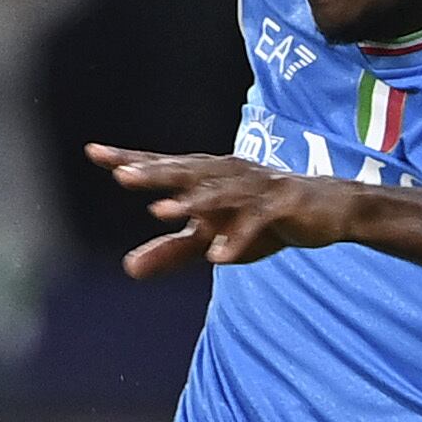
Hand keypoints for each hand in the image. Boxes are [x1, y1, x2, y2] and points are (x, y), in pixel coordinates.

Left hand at [88, 145, 353, 279]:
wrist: (328, 210)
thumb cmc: (264, 219)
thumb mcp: (212, 238)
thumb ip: (171, 251)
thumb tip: (128, 269)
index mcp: (207, 177)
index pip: (162, 165)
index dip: (129, 159)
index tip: (93, 152)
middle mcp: (227, 175)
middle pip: (185, 172)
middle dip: (155, 173)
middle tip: (120, 176)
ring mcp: (256, 188)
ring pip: (219, 194)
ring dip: (192, 203)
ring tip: (161, 212)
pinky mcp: (283, 206)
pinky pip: (257, 223)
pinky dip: (238, 238)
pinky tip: (218, 257)